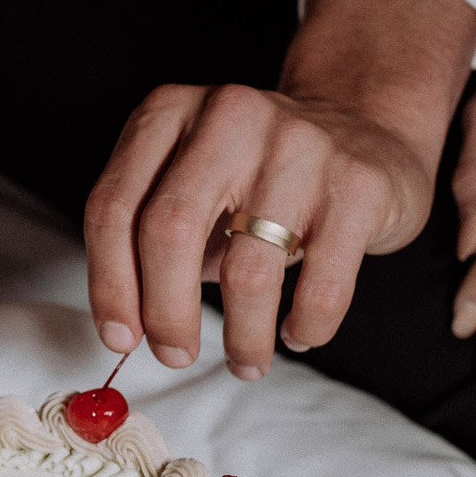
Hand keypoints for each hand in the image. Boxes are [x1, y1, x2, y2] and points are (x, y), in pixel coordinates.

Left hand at [85, 0, 475, 378]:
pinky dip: (306, 327)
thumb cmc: (260, 179)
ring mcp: (300, 146)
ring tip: (247, 363)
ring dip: (243, 339)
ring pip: (247, 271)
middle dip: (166, 315)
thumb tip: (125, 332)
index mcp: (170, 113)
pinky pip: (322, 287)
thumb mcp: (191, 184)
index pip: (114, 207)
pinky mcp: (359, 185)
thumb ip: (148, 239)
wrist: (367, 131)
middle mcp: (230, 116)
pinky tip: (298, 333)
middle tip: (175, 355)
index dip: (109, 285)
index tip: (120, 339)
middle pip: (169, 232)